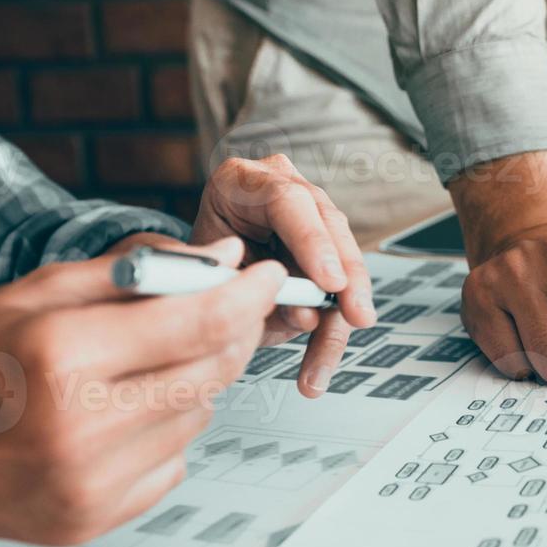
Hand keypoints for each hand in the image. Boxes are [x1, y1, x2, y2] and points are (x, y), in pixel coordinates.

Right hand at [0, 243, 286, 545]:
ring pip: (199, 415)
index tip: (269, 274)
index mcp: (62, 357)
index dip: (250, 294)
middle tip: (221, 309)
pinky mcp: (92, 520)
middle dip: (231, 332)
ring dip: (191, 382)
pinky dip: (163, 432)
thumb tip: (223, 261)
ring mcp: (88, 484)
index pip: (202, 323)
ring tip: (133, 368)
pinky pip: (173, 463)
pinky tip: (114, 416)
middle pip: (213, 371)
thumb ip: (137, 270)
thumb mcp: (37, 290)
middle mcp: (79, 428)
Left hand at [191, 154, 375, 397]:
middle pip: (329, 228)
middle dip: (347, 280)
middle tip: (354, 316)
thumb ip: (247, 285)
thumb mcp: (203, 271)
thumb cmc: (192, 264)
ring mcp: (308, 220)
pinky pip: (335, 295)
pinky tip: (318, 366)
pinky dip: (327, 335)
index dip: (313, 242)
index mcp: (242, 181)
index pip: (288, 201)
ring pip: (340, 265)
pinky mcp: (321, 257)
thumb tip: (304, 314)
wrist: (193, 271)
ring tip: (321, 363)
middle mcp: (284, 191)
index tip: (329, 282)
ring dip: (338, 318)